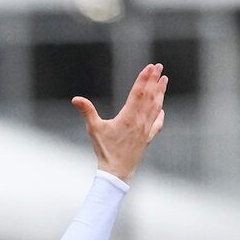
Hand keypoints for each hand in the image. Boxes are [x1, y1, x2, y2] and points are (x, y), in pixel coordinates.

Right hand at [71, 63, 166, 181]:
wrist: (117, 172)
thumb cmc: (105, 151)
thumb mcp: (94, 130)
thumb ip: (87, 112)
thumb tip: (75, 99)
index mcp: (128, 117)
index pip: (138, 93)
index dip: (144, 79)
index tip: (150, 67)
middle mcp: (140, 121)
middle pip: (149, 96)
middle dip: (154, 80)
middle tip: (159, 66)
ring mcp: (146, 130)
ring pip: (156, 107)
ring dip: (160, 93)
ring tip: (164, 80)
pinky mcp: (148, 139)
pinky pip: (157, 123)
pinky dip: (160, 114)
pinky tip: (162, 108)